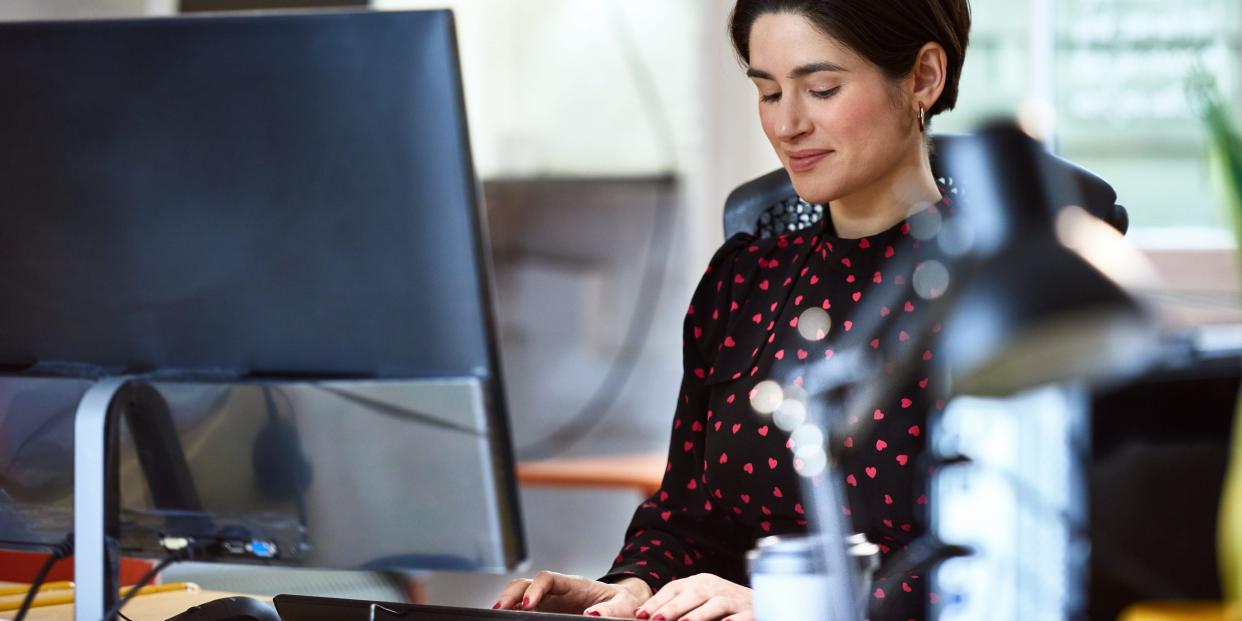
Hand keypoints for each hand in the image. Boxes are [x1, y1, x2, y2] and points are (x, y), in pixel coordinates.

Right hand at [495, 571, 652, 616]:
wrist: (626, 605)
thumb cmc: (626, 603)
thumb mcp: (625, 606)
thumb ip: (611, 610)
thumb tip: (592, 615)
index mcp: (576, 584)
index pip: (548, 578)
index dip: (535, 589)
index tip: (528, 604)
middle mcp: (558, 590)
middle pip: (526, 583)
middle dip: (511, 593)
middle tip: (500, 609)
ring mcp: (550, 601)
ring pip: (521, 594)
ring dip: (508, 601)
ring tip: (498, 614)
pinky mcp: (547, 612)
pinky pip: (525, 609)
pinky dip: (514, 611)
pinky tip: (508, 618)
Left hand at [634, 574, 751, 620]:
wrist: (763, 600)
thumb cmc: (722, 604)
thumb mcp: (700, 599)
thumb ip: (677, 605)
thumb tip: (644, 616)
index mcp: (700, 582)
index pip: (674, 588)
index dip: (657, 601)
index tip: (640, 615)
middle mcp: (715, 587)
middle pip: (693, 594)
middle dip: (673, 608)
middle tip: (656, 620)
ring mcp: (734, 599)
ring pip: (716, 604)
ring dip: (699, 615)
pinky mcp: (750, 612)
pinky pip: (741, 617)